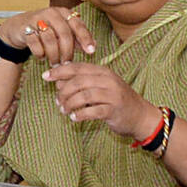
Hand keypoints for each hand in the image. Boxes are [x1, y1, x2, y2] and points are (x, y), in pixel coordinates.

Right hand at [0, 5, 92, 63]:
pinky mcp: (25, 28)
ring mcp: (37, 19)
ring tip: (54, 63)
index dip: (85, 39)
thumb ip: (77, 37)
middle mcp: (51, 13)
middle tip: (67, 63)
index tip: (91, 52)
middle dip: (67, 51)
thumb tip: (93, 47)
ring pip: (50, 40)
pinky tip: (41, 57)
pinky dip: (40, 53)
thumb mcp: (62, 31)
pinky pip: (35, 44)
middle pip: (64, 33)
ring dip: (53, 55)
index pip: (78, 25)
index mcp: (64, 13)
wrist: (19, 27)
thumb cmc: (46, 30)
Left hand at [41, 61, 157, 138]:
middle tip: (57, 101)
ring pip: (83, 95)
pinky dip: (80, 115)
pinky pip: (92, 111)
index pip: (77, 67)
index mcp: (103, 72)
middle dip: (63, 92)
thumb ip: (81, 83)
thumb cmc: (116, 101)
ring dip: (70, 104)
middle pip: (78, 81)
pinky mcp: (114, 110)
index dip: (59, 71)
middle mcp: (108, 80)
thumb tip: (58, 82)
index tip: (45, 76)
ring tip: (64, 111)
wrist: (141, 116)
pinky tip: (74, 118)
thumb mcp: (100, 87)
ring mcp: (112, 95)